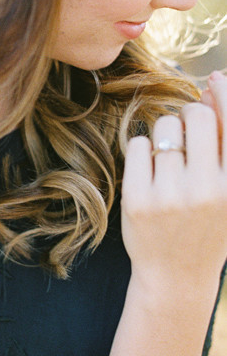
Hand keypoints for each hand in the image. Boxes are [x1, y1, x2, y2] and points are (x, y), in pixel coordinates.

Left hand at [121, 71, 226, 298]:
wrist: (176, 277)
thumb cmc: (207, 224)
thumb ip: (223, 141)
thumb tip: (214, 85)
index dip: (226, 93)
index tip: (216, 78)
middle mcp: (208, 190)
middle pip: (195, 116)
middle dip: (190, 116)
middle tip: (187, 134)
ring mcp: (171, 196)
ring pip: (163, 127)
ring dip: (165, 135)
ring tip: (169, 161)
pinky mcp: (138, 200)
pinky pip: (137, 144)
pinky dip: (142, 151)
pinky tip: (150, 173)